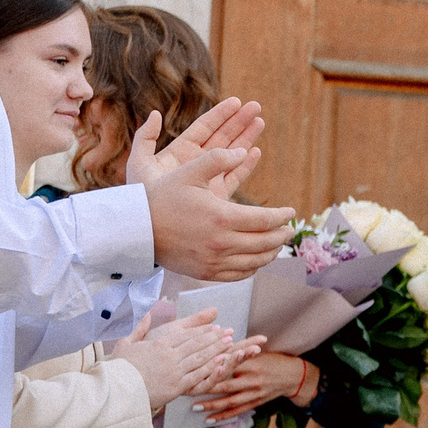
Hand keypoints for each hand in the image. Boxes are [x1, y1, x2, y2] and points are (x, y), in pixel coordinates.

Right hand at [111, 307, 251, 410]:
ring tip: (229, 342)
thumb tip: (146, 314)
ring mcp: (174, 370)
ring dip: (216, 349)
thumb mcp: (126, 344)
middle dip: (214, 336)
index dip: (202, 330)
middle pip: (196, 343)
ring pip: (200, 357)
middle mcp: (170, 355)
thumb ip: (139, 328)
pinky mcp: (176, 386)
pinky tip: (222, 361)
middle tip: (228, 331)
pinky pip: (197, 375)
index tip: (214, 326)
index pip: (185, 334)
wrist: (116, 391)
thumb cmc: (119, 368)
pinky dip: (211, 367)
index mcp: (159, 344)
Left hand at [127, 99, 264, 192]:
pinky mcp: (215, 197)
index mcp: (180, 152)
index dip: (220, 114)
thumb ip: (145, 138)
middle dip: (239, 122)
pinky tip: (256, 152)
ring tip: (260, 121)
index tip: (236, 102)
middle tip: (256, 106)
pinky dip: (246, 165)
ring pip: (231, 154)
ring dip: (246, 138)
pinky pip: (234, 177)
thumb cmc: (141, 196)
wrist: (149, 226)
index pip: (204, 128)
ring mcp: (207, 180)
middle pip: (222, 137)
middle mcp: (196, 164)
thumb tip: (155, 114)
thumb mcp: (139, 163)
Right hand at [144, 147, 291, 280]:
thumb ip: (218, 158)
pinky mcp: (205, 273)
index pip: (265, 221)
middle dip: (282, 235)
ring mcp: (213, 262)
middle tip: (290, 229)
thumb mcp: (188, 171)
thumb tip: (244, 151)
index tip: (291, 212)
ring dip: (271, 253)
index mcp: (222, 217)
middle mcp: (221, 243)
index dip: (282, 217)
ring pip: (255, 262)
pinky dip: (253, 268)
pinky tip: (256, 259)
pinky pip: (238, 275)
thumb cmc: (162, 197)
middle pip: (265, 243)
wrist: (136, 230)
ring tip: (277, 243)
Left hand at [196, 348, 312, 420]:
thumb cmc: (273, 360)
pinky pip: (237, 411)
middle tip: (187, 389)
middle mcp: (252, 379)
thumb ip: (238, 353)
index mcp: (251, 363)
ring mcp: (255, 393)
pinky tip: (210, 419)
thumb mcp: (257, 352)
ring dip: (211, 405)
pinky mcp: (256, 403)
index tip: (193, 369)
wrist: (293, 376)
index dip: (210, 368)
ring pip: (229, 401)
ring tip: (194, 407)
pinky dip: (223, 416)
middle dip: (205, 388)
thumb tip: (215, 350)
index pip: (227, 365)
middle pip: (225, 385)